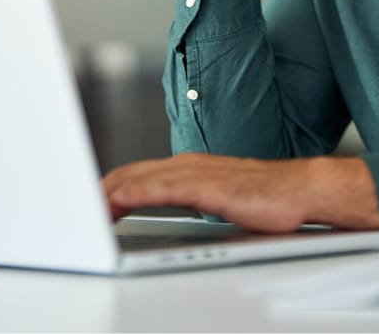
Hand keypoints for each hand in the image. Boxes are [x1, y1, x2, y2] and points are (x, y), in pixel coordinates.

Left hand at [102, 153, 378, 233]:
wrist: (302, 191)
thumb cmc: (267, 198)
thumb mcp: (218, 199)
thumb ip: (191, 201)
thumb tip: (166, 213)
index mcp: (188, 167)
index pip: (135, 174)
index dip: (106, 189)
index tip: (87, 206)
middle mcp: (187, 164)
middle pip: (127, 174)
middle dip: (98, 192)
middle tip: (76, 213)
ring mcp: (195, 172)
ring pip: (137, 179)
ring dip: (106, 195)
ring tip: (85, 212)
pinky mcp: (206, 186)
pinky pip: (159, 188)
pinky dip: (133, 194)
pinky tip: (117, 203)